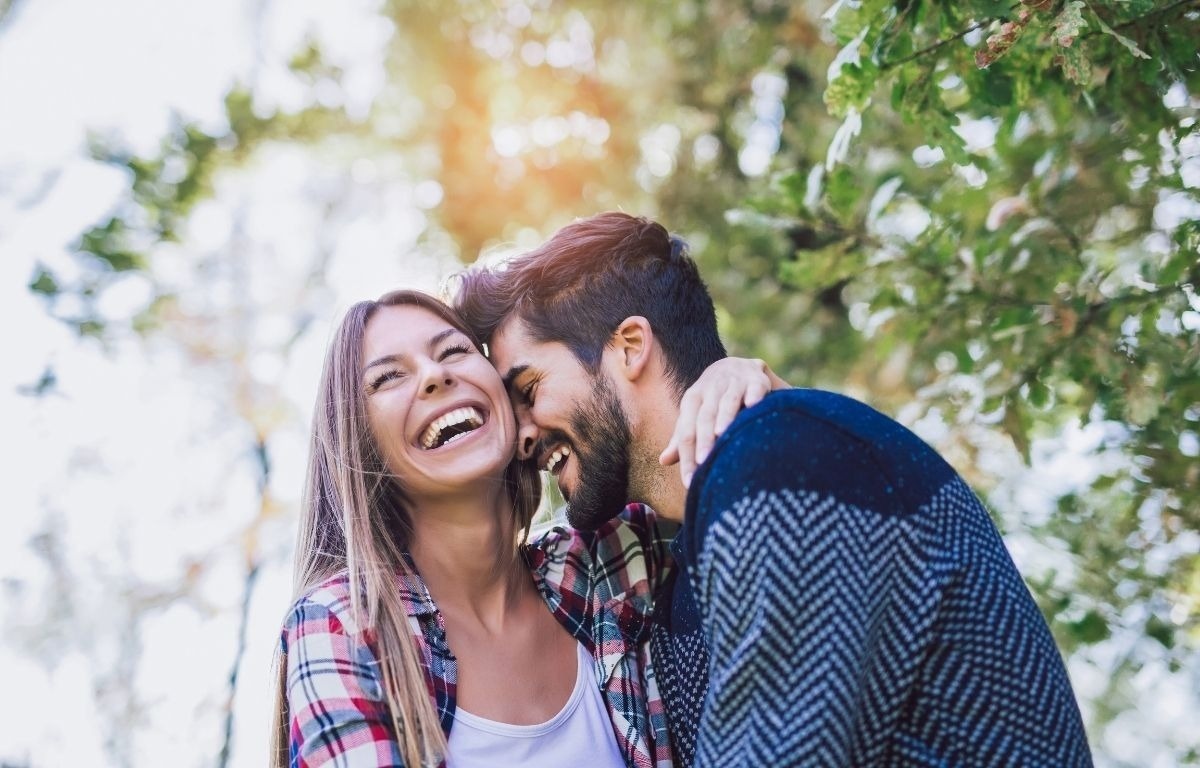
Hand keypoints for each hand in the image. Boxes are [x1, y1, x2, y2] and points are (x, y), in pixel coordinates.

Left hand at [660, 357, 789, 487]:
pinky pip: (754, 387)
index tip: (690, 481)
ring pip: (727, 400)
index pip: (686, 431)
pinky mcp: (756, 379)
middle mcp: (710, 389)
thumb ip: (682, 437)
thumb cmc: (712, 400)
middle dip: (704, 440)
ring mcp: (733, 382)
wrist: (736, 366)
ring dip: (725, 416)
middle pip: (704, 416)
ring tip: (721, 435)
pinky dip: (754, 395)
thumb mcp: (695, 415)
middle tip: (704, 463)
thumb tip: (663, 460)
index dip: (687, 456)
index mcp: (692, 400)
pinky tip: (753, 405)